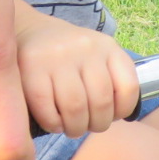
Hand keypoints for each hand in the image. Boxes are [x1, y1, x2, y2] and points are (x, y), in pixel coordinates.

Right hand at [12, 7, 140, 138]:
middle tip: (86, 126)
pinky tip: (53, 123)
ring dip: (75, 127)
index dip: (122, 111)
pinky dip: (53, 124)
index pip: (129, 87)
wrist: (30, 31)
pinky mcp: (31, 66)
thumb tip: (115, 116)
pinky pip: (46, 107)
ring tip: (71, 128)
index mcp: (107, 47)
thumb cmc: (68, 56)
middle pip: (101, 102)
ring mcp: (58, 55)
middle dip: (96, 124)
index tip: (111, 116)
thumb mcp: (96, 56)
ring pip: (75, 107)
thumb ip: (109, 79)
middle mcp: (86, 47)